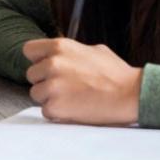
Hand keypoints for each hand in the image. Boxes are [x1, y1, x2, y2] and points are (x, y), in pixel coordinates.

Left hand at [22, 38, 142, 124]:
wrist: (130, 94)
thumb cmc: (116, 73)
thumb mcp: (94, 50)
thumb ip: (72, 52)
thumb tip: (62, 55)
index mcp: (60, 46)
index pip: (29, 50)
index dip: (37, 60)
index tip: (46, 67)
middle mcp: (52, 64)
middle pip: (31, 75)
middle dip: (45, 81)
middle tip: (65, 86)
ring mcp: (52, 86)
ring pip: (36, 94)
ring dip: (50, 98)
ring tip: (72, 98)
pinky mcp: (55, 107)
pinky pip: (46, 111)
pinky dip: (58, 113)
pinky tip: (75, 108)